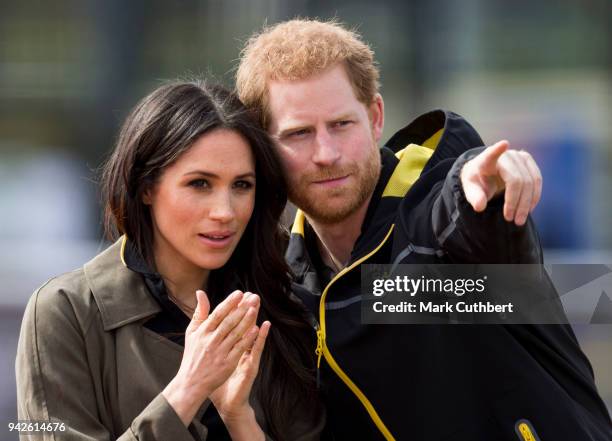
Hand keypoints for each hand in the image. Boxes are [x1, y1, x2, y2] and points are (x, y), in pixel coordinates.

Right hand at [162, 290, 259, 424]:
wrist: (190, 383)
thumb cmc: (192, 355)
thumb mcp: (192, 332)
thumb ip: (199, 312)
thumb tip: (200, 292)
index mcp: (202, 332)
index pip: (217, 314)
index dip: (229, 303)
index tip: (239, 293)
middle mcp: (210, 341)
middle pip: (228, 322)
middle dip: (241, 308)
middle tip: (253, 297)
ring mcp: (219, 353)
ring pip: (235, 333)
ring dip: (246, 320)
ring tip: (255, 309)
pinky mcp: (227, 364)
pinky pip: (239, 348)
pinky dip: (247, 339)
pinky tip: (256, 329)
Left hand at [460, 140, 541, 225]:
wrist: (485, 172)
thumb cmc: (477, 181)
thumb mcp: (471, 190)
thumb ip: (474, 197)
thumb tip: (479, 207)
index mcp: (486, 160)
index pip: (491, 154)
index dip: (497, 150)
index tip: (504, 144)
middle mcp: (505, 156)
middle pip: (517, 180)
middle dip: (516, 203)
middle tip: (511, 220)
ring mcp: (519, 156)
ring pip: (531, 181)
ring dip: (527, 203)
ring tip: (519, 219)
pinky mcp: (528, 161)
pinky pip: (537, 180)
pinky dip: (534, 197)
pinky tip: (528, 209)